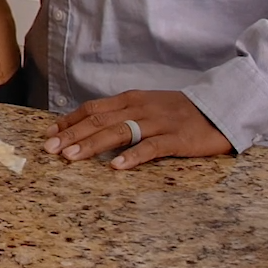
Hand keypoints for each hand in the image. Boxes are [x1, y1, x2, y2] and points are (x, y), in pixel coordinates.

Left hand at [44, 90, 232, 169]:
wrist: (220, 108)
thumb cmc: (180, 112)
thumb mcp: (147, 107)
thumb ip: (122, 115)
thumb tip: (91, 128)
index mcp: (131, 100)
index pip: (92, 109)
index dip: (69, 121)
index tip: (48, 134)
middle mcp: (140, 108)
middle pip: (99, 120)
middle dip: (72, 135)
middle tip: (50, 149)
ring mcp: (158, 122)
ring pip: (119, 132)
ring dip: (93, 145)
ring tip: (72, 158)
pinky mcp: (177, 138)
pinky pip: (151, 147)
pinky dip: (133, 156)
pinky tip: (117, 166)